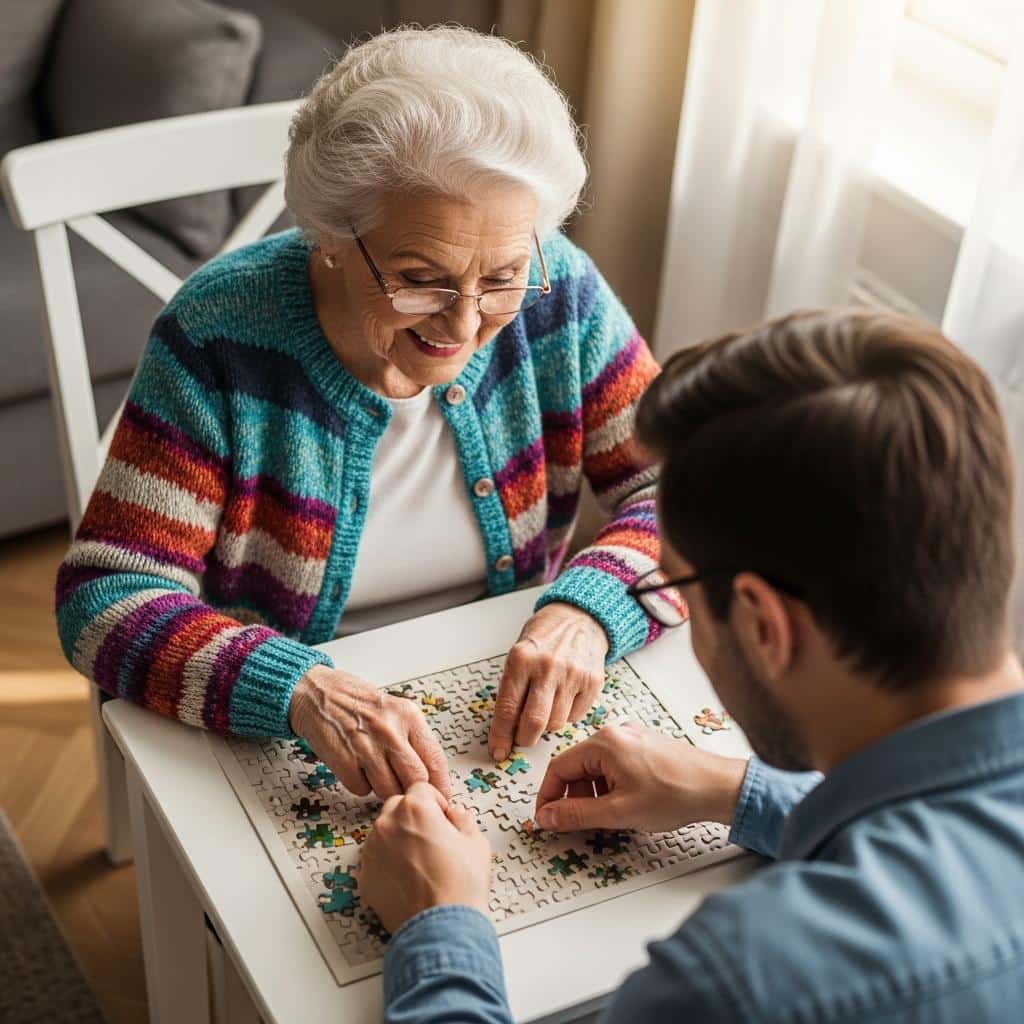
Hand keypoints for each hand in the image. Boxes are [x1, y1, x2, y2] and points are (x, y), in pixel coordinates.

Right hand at [290, 665, 450, 799]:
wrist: (319, 694)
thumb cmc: (358, 704)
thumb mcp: (395, 710)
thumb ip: (413, 739)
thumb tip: (433, 776)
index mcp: (408, 716)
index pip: (435, 760)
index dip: (441, 786)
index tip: (442, 797)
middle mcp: (389, 730)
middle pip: (415, 780)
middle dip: (414, 793)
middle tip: (410, 795)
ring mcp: (366, 746)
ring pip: (389, 791)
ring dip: (386, 791)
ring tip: (378, 772)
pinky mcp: (344, 760)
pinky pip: (362, 790)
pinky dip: (362, 786)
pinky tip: (358, 768)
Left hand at [360, 782, 491, 932]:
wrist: (441, 928)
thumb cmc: (460, 887)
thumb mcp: (476, 842)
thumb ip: (464, 819)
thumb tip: (457, 815)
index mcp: (415, 809)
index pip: (421, 788)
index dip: (436, 803)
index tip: (443, 817)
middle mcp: (388, 824)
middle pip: (398, 806)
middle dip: (414, 817)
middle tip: (432, 838)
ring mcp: (372, 851)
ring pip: (384, 833)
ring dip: (399, 839)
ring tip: (421, 863)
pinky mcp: (364, 877)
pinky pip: (375, 860)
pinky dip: (387, 864)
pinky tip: (408, 879)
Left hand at [488, 602, 608, 759]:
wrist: (579, 618)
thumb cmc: (544, 637)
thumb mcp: (518, 654)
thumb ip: (512, 688)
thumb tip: (504, 728)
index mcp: (522, 658)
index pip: (508, 708)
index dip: (501, 735)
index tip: (498, 751)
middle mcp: (548, 666)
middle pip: (534, 722)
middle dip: (524, 739)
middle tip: (521, 740)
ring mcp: (573, 674)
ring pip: (555, 723)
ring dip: (545, 726)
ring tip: (544, 709)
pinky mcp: (593, 682)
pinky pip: (575, 717)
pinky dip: (565, 716)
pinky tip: (562, 700)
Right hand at [534, 722, 746, 832]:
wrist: (718, 787)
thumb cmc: (676, 794)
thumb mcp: (618, 812)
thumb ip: (577, 814)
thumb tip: (547, 816)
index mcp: (604, 743)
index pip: (558, 768)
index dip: (548, 796)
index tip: (546, 819)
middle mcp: (615, 733)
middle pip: (577, 767)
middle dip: (574, 797)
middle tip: (581, 824)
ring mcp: (631, 738)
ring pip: (596, 769)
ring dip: (594, 794)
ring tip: (610, 817)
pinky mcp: (644, 747)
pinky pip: (614, 766)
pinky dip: (611, 787)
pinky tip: (626, 805)